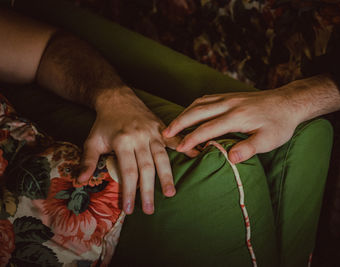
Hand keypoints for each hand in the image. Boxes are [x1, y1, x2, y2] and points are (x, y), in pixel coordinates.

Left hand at [77, 87, 196, 214]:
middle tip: (149, 210)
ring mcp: (153, 132)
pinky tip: (196, 155)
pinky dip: (185, 147)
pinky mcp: (162, 127)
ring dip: (167, 176)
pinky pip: (174, 139)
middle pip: (146, 168)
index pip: (128, 171)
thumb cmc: (105, 123)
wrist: (117, 98)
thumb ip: (87, 162)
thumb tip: (79, 182)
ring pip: (162, 157)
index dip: (129, 191)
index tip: (130, 209)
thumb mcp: (92, 141)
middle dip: (148, 190)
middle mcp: (139, 137)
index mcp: (122, 141)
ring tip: (170, 193)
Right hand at [163, 87, 304, 163]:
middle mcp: (229, 104)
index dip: (192, 139)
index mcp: (237, 116)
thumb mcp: (269, 140)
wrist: (288, 102)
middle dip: (179, 123)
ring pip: (199, 103)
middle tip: (165, 134)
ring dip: (184, 113)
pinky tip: (190, 113)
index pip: (208, 128)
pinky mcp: (230, 96)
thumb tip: (229, 158)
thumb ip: (249, 148)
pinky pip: (206, 99)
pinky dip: (193, 106)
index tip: (179, 148)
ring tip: (172, 126)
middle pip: (197, 111)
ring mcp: (228, 97)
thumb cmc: (280, 124)